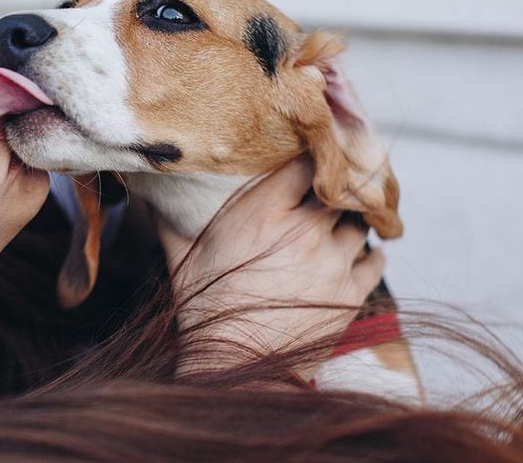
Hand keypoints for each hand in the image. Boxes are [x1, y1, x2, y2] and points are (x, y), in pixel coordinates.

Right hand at [158, 157, 384, 373]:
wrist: (235, 366)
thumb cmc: (203, 308)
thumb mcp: (180, 257)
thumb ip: (169, 217)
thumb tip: (147, 188)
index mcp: (265, 212)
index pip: (306, 162)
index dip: (311, 155)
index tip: (309, 155)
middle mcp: (305, 231)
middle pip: (340, 188)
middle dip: (336, 186)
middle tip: (330, 186)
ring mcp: (333, 263)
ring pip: (359, 222)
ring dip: (352, 220)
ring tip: (341, 222)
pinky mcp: (351, 294)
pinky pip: (375, 260)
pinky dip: (371, 253)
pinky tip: (361, 251)